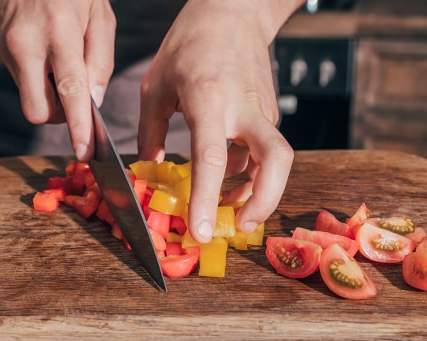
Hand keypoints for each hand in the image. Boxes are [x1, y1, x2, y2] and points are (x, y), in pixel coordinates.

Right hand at [0, 0, 115, 160]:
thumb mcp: (100, 16)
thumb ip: (100, 63)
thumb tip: (93, 102)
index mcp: (58, 33)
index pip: (68, 93)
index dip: (77, 127)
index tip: (84, 152)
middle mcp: (25, 43)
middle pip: (37, 111)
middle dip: (58, 117)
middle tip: (74, 101)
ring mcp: (6, 46)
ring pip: (28, 98)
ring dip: (48, 95)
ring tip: (60, 64)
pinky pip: (20, 80)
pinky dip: (37, 78)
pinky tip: (45, 54)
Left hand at [138, 0, 303, 242]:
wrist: (233, 12)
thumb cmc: (190, 43)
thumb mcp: (157, 86)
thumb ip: (151, 133)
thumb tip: (150, 172)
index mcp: (209, 97)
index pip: (211, 156)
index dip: (206, 198)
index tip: (202, 232)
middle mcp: (245, 106)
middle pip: (276, 160)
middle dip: (265, 201)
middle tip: (242, 226)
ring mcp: (263, 111)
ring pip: (275, 161)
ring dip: (257, 193)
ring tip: (229, 211)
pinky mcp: (270, 114)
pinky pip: (264, 153)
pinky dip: (251, 175)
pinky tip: (231, 183)